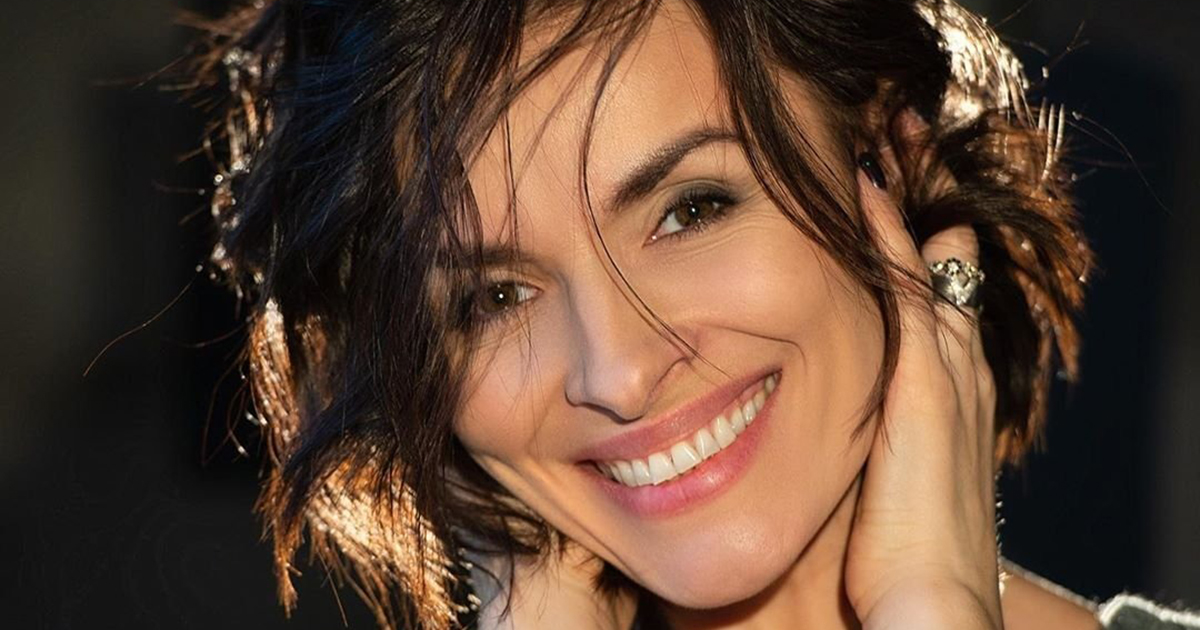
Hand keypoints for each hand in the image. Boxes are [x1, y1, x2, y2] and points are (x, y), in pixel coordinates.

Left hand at [843, 116, 1002, 629]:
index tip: (888, 209)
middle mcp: (956, 376)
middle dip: (922, 210)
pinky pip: (904, 292)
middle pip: (940, 271)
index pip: (931, 308)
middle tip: (902, 147)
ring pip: (925, 266)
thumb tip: (819, 430)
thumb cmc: (897, 558)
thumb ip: (858, 444)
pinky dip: (888, 239)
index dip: (915, 255)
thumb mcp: (882, 485)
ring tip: (890, 141)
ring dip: (906, 203)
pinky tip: (864, 194)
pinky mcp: (926, 387)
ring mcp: (946, 376)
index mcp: (945, 401)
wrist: (929, 600)